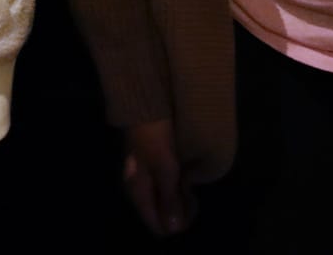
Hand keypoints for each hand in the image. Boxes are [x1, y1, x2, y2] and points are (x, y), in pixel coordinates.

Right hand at [121, 118, 192, 235]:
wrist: (144, 104)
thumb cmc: (155, 137)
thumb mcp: (165, 168)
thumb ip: (169, 199)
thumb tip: (174, 229)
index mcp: (138, 191)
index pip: (156, 224)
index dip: (176, 222)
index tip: (190, 207)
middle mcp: (139, 187)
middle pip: (160, 214)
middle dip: (180, 210)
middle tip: (194, 195)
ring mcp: (145, 175)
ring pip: (164, 200)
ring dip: (180, 198)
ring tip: (191, 184)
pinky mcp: (152, 164)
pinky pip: (165, 186)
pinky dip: (178, 186)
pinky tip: (186, 176)